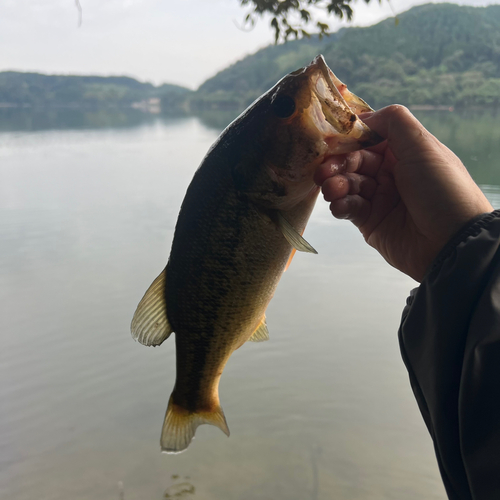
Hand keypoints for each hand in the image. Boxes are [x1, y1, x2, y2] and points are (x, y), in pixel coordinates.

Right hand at [314, 105, 492, 281]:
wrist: (451, 242)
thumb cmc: (441, 189)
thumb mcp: (423, 145)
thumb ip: (393, 121)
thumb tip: (362, 118)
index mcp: (405, 153)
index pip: (369, 139)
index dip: (349, 139)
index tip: (330, 141)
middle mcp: (391, 173)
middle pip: (354, 162)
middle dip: (337, 165)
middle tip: (323, 171)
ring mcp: (380, 199)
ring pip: (348, 185)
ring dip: (336, 185)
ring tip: (331, 190)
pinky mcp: (370, 222)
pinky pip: (349, 208)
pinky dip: (341, 205)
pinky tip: (340, 206)